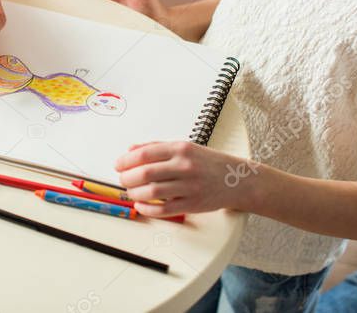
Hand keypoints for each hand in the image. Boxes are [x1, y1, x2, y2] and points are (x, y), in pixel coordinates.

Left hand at [115, 140, 249, 217]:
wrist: (238, 179)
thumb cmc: (208, 163)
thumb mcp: (185, 147)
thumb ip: (157, 147)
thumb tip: (131, 150)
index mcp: (180, 148)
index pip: (144, 154)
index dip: (126, 161)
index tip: (118, 165)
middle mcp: (184, 166)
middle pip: (145, 173)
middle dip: (127, 178)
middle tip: (122, 180)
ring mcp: (189, 186)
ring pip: (151, 192)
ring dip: (135, 194)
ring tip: (131, 193)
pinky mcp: (192, 204)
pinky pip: (163, 210)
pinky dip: (147, 209)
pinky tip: (141, 206)